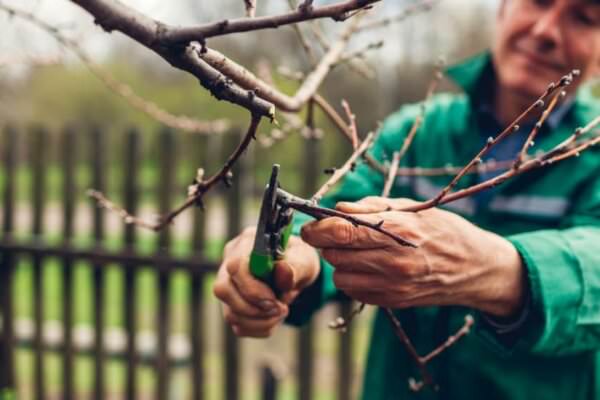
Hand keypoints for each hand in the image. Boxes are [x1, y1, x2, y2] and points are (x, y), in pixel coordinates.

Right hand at [213, 227, 320, 336]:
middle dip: (254, 308)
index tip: (274, 299)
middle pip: (223, 290)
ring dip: (261, 320)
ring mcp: (228, 286)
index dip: (252, 288)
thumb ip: (296, 265)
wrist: (296, 272)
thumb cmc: (298, 260)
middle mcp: (229, 263)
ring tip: (281, 310)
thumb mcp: (305, 259)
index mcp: (246, 244)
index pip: (235, 266)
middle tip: (280, 308)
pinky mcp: (231, 306)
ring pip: (230, 314)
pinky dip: (260, 327)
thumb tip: (281, 270)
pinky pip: (238, 326)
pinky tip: (273, 317)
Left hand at [301, 197, 524, 317]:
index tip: (309, 226)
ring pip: (340, 275)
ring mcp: (393, 285)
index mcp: (398, 230)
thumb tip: (337, 208)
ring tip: (357, 252)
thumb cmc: (444, 230)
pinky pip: (354, 291)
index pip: (341, 231)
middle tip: (338, 235)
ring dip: (340, 262)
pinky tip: (368, 268)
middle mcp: (393, 260)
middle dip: (328, 243)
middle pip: (335, 254)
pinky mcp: (393, 302)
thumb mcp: (412, 208)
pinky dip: (353, 278)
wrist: (476, 268)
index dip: (317, 228)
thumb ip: (372, 207)